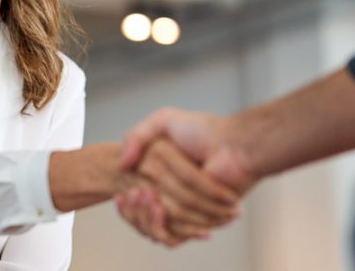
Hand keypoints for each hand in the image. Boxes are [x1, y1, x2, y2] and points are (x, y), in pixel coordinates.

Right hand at [114, 70, 354, 245]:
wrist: (234, 147)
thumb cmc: (204, 131)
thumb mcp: (163, 121)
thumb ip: (136, 136)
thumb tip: (121, 164)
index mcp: (162, 173)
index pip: (135, 196)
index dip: (126, 201)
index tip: (121, 193)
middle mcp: (173, 191)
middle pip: (144, 213)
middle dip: (135, 209)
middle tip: (135, 194)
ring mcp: (187, 206)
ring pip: (158, 224)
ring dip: (148, 216)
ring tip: (149, 199)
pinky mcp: (199, 219)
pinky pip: (176, 233)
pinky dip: (166, 226)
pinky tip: (160, 209)